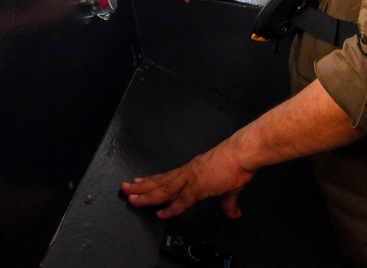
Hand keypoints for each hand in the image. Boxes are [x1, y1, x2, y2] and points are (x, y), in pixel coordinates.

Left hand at [121, 140, 254, 218]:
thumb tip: (233, 212)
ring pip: (163, 189)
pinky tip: (161, 214)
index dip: (152, 181)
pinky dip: (170, 208)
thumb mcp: (229, 188)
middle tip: (125, 188)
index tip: (139, 182)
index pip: (167, 177)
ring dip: (147, 195)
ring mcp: (190, 179)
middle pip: (159, 181)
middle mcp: (187, 173)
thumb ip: (228, 203)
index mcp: (192, 170)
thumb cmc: (235, 164)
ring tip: (132, 198)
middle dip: (141, 186)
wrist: (241, 154)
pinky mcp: (198, 186)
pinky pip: (181, 200)